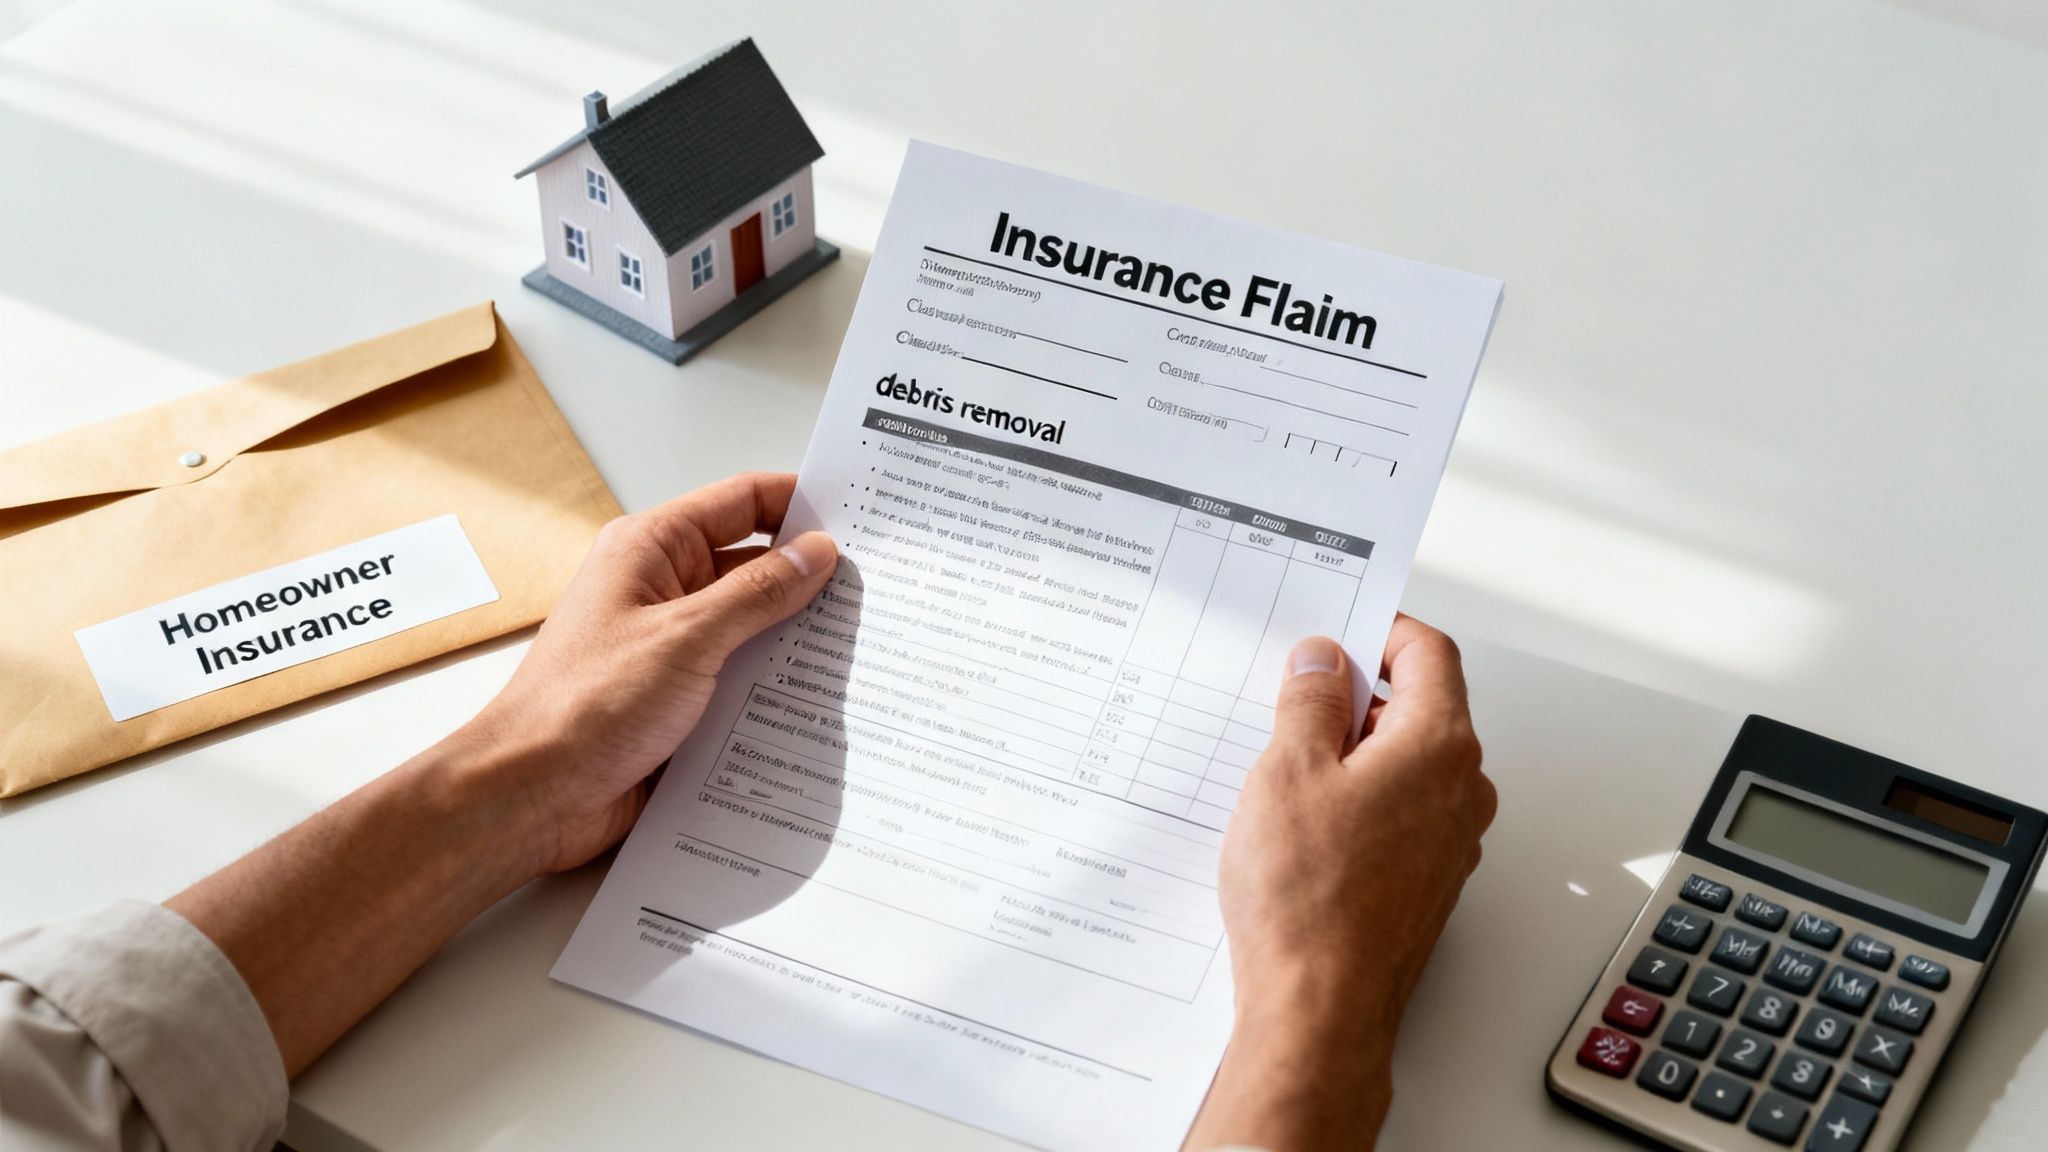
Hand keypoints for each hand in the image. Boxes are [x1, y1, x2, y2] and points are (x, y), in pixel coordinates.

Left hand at [462, 471, 836, 876]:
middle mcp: (661, 589)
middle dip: (810, 576)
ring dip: (796, 637)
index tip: (862, 517)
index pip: (742, 501)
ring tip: (862, 645)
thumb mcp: (687, 638)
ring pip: (753, 625)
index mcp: (651, 549)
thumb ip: (758, 592)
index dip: (801, 503)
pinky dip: (775, 684)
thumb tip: (815, 553)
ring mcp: (670, 644)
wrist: (530, 795)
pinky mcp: (678, 698)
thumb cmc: (581, 707)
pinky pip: (740, 677)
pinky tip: (818, 700)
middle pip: (753, 563)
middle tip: (876, 588)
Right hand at [1187, 616, 1494, 1149]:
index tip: (1336, 633)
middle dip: (1355, 696)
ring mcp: (1449, 842)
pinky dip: (1355, 802)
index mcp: (1439, 748)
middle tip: (1290, 701)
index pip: (1430, 653)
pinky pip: (1396, 815)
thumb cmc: (1308, 899)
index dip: (1380, 630)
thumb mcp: (1287, 771)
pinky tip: (1299, 825)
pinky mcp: (1425, 882)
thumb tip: (1322, 662)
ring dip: (1350, 754)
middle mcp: (1462, 792)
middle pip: (1419, 708)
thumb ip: (1309, 701)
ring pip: (1404, 765)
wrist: (1318, 1008)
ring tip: (1282, 772)